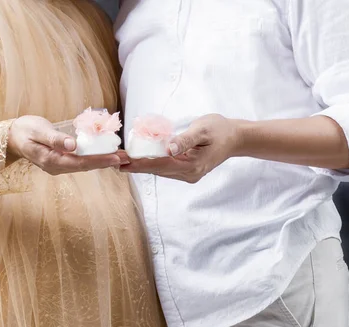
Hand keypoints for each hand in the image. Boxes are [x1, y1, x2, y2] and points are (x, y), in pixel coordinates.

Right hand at [7, 116, 126, 174]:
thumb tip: (73, 145)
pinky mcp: (62, 161)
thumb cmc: (24, 130)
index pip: (80, 163)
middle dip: (106, 162)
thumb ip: (54, 138)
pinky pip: (80, 160)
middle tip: (126, 158)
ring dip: (102, 160)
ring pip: (84, 164)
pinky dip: (94, 157)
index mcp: (51, 161)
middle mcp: (57, 167)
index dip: (99, 161)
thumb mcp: (37, 131)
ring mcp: (59, 165)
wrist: (13, 137)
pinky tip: (105, 153)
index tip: (115, 158)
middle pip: (86, 166)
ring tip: (121, 156)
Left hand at [121, 114, 245, 182]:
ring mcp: (188, 175)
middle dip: (135, 165)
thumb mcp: (203, 130)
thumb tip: (169, 148)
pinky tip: (137, 159)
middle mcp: (189, 175)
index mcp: (192, 166)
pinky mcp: (186, 171)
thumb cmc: (220, 130)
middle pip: (157, 170)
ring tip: (120, 160)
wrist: (235, 138)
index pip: (160, 165)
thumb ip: (185, 139)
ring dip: (140, 165)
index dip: (139, 163)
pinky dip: (151, 163)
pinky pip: (165, 168)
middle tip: (112, 161)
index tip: (121, 162)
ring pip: (159, 170)